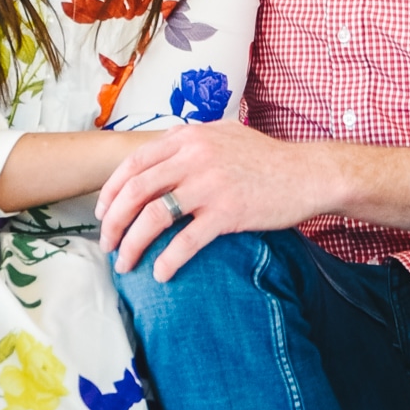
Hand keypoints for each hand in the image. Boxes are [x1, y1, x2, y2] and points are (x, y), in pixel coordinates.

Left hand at [96, 123, 328, 280]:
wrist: (307, 174)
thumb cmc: (265, 159)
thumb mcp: (222, 135)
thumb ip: (188, 143)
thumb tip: (156, 159)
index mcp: (188, 138)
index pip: (133, 164)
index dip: (111, 192)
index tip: (103, 214)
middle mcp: (194, 157)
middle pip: (135, 192)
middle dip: (113, 222)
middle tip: (107, 244)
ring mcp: (210, 184)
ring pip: (153, 217)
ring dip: (132, 244)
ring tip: (125, 263)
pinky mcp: (228, 212)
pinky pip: (186, 241)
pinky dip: (168, 260)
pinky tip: (161, 273)